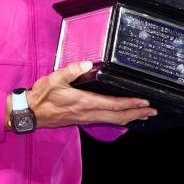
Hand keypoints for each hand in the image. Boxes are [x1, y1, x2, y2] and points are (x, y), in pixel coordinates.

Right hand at [25, 61, 156, 128]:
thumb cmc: (42, 95)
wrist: (30, 112)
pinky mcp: (81, 119)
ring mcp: (85, 118)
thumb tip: (88, 63)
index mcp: (84, 102)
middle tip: (152, 111)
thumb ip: (71, 70)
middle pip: (118, 116)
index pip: (113, 105)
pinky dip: (118, 118)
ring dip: (129, 117)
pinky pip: (105, 120)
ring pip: (112, 120)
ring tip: (143, 115)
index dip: (130, 104)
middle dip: (136, 113)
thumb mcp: (54, 79)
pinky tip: (122, 117)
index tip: (144, 102)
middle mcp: (88, 113)